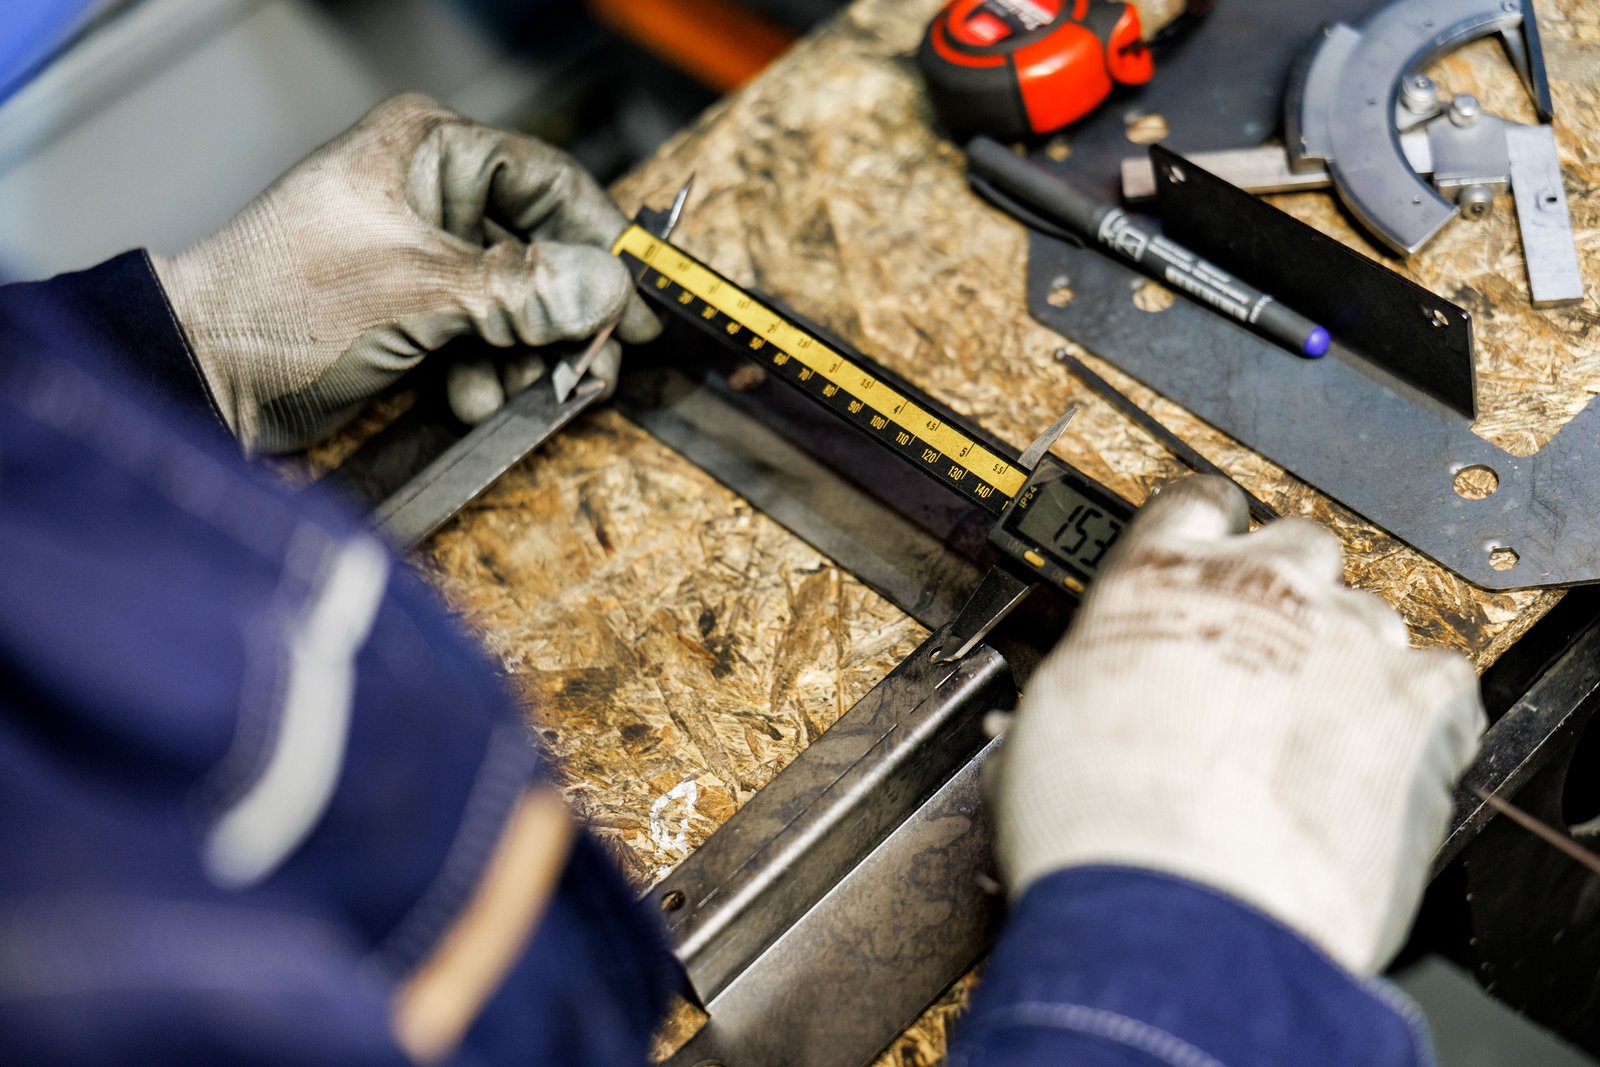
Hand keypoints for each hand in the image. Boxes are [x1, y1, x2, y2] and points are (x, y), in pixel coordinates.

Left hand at [152, 93, 660, 453]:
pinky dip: (493, 372)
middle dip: (567, 314)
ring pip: (522, 302)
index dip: (600, 242)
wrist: (203, 376)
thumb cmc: (279, 304)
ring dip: (530, 355)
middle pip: (544, 248)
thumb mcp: (418, 293)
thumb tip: (608, 288)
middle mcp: (434, 194)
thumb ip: (521, 292)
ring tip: (532, 391)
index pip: (550, 182)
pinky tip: (474, 396)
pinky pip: (489, 337)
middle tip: (598, 361)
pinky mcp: (419, 312)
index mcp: (430, 150)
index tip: (640, 298)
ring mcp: (428, 257)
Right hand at [989, 475, 1483, 973]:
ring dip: (1344, 655)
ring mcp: (1349, 636)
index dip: (1203, 532)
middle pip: (1295, 547)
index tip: (1209, 552)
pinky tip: (1377, 753)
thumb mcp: (1052, 719)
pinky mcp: (1419, 703)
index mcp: (1158, 576)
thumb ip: (1100, 672)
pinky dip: (1414, 712)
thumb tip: (1098, 692)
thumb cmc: (1101, 827)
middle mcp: (1259, 584)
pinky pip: (1436, 680)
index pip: (1192, 507)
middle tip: (1258, 658)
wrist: (1181, 908)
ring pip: (1367, 614)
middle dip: (1284, 592)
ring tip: (1311, 732)